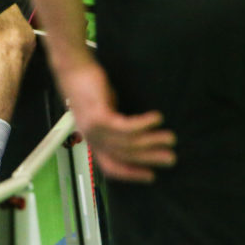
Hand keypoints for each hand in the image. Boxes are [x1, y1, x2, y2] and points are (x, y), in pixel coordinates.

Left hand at [57, 61, 175, 181]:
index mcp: (93, 140)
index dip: (131, 174)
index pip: (111, 166)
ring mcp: (94, 128)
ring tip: (170, 138)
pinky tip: (157, 119)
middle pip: (124, 156)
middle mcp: (92, 138)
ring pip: (128, 142)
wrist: (73, 68)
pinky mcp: (99, 116)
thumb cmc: (90, 88)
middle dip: (150, 158)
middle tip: (171, 159)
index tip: (151, 176)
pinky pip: (126, 126)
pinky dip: (144, 124)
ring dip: (152, 141)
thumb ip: (116, 126)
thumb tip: (141, 135)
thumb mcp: (104, 112)